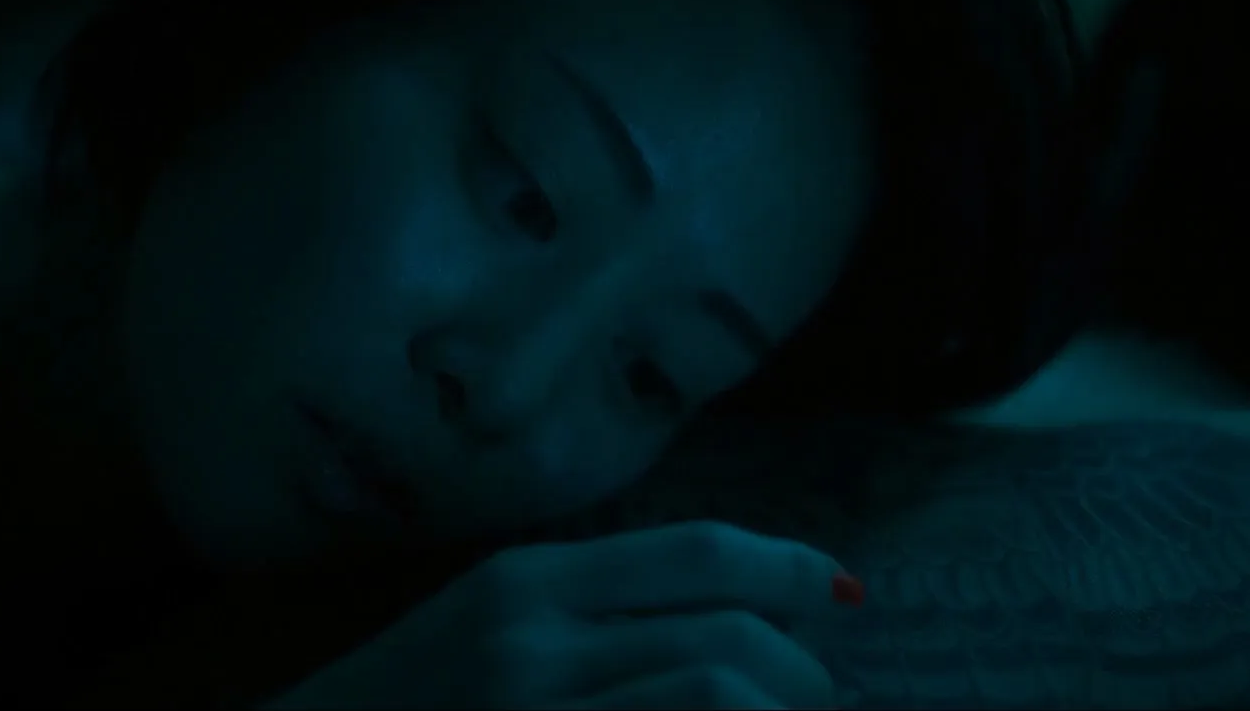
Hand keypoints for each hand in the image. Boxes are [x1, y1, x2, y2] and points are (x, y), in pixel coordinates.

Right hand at [264, 521, 850, 708]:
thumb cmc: (408, 701)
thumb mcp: (488, 624)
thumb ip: (590, 607)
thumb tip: (728, 616)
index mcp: (528, 580)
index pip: (695, 552)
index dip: (787, 567)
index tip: (841, 592)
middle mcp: (534, 641)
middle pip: (724, 638)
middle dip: (804, 675)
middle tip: (827, 697)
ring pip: (715, 695)